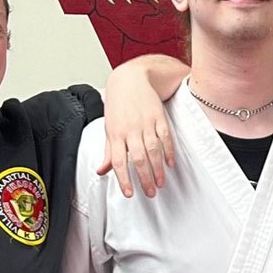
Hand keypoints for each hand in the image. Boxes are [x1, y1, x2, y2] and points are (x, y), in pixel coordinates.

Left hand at [99, 64, 176, 197]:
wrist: (130, 78)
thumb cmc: (119, 105)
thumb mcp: (109, 128)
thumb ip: (109, 152)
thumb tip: (102, 171)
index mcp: (115, 134)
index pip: (119, 161)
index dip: (124, 179)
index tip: (129, 193)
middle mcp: (130, 129)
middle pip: (138, 158)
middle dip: (144, 178)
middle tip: (150, 193)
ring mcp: (145, 123)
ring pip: (153, 150)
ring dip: (158, 169)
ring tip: (161, 183)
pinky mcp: (159, 117)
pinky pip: (165, 137)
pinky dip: (169, 152)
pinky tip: (170, 164)